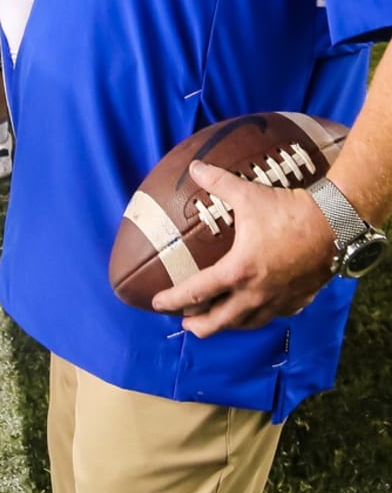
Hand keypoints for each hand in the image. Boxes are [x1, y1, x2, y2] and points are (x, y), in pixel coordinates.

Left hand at [150, 161, 337, 335]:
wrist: (335, 225)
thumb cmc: (288, 211)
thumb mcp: (247, 194)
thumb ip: (217, 181)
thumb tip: (195, 167)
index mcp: (238, 271)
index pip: (197, 292)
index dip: (173, 300)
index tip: (157, 304)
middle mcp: (256, 293)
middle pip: (221, 321)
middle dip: (199, 325)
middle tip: (185, 323)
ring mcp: (279, 300)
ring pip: (248, 322)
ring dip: (228, 325)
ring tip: (216, 322)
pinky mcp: (299, 300)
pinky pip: (274, 316)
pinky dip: (258, 317)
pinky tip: (255, 313)